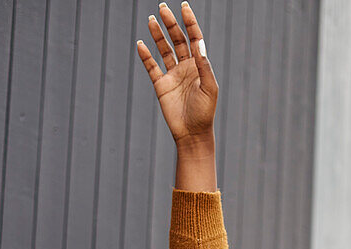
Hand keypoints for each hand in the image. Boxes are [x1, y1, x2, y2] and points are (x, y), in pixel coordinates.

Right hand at [137, 2, 217, 189]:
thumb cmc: (205, 113)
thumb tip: (199, 44)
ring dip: (158, 35)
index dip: (190, 22)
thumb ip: (204, 66)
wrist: (192, 134)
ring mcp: (173, 75)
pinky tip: (141, 43)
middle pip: (177, 40)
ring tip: (151, 19)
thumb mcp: (209, 89)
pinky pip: (151, 67)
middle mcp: (186, 67)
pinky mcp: (161, 85)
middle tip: (163, 7)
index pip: (194, 39)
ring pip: (164, 50)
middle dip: (171, 24)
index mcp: (200, 66)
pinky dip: (145, 55)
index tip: (184, 6)